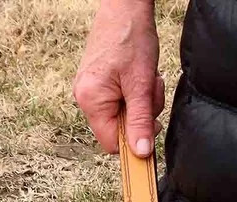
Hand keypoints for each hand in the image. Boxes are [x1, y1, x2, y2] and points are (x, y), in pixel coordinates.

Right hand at [74, 0, 164, 155]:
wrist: (125, 5)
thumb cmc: (131, 36)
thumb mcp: (141, 83)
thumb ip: (140, 120)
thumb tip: (141, 152)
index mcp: (91, 101)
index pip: (112, 142)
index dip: (134, 138)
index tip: (152, 124)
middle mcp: (84, 98)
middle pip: (117, 128)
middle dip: (139, 114)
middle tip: (149, 91)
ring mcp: (89, 90)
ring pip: (120, 114)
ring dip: (139, 102)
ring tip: (144, 79)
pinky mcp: (96, 83)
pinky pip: (117, 101)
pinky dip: (132, 93)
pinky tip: (136, 76)